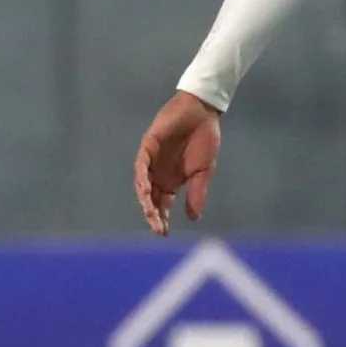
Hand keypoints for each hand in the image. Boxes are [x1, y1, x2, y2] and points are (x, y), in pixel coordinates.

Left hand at [134, 91, 222, 235]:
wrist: (203, 113)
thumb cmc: (204, 140)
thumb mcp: (203, 172)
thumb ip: (196, 194)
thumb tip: (193, 219)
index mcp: (171, 181)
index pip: (161, 204)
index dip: (161, 218)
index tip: (164, 233)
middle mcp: (158, 173)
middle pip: (150, 198)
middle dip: (153, 213)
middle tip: (157, 228)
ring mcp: (152, 160)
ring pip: (143, 183)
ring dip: (145, 198)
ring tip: (150, 212)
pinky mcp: (148, 146)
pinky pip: (141, 164)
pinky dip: (142, 177)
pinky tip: (146, 189)